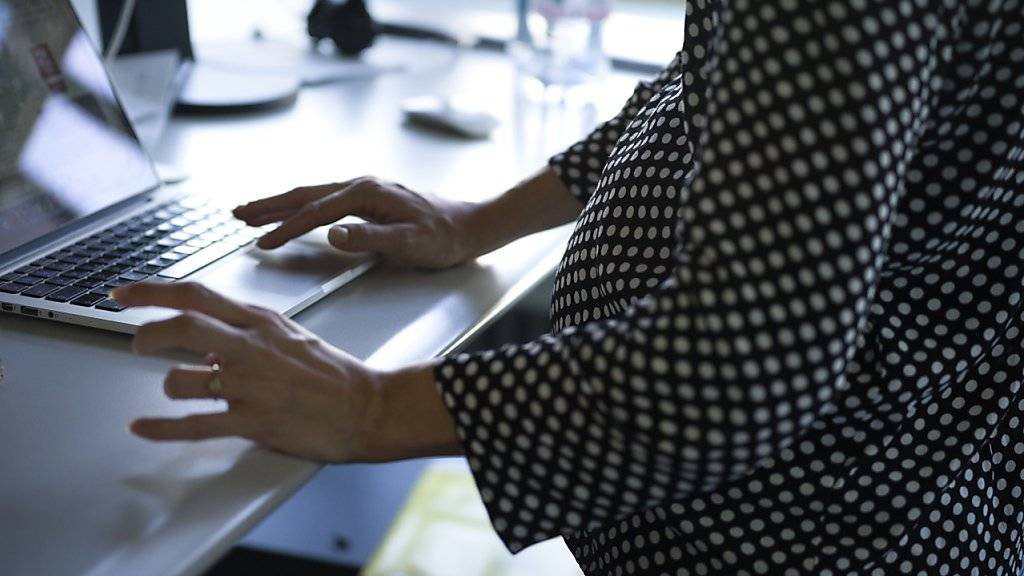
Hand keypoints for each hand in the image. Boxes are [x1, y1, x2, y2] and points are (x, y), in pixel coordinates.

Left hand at [116, 282, 461, 462]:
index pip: (197, 295)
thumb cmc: (334, 374)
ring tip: (174, 391)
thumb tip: (208, 342)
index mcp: (261, 322)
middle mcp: (252, 348)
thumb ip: (248, 333)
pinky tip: (142, 427)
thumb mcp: (291, 336)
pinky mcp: (254, 422)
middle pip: (182, 327)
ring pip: (181, 380)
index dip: (151, 292)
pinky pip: (194, 425)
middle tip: (135, 342)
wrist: (369, 407)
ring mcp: (251, 386)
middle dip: (147, 334)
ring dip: (169, 386)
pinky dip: (160, 428)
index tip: (123, 294)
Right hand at [234, 177, 479, 268]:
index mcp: (366, 194)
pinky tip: (292, 212)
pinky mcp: (368, 198)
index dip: (286, 229)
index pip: (315, 213)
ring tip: (251, 213)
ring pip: (311, 195)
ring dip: (279, 204)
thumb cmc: (443, 236)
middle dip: (268, 206)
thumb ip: (370, 239)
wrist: (470, 225)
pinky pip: (323, 200)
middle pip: (304, 195)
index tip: (263, 244)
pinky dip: (300, 206)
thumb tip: (333, 235)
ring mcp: (364, 190)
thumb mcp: (409, 243)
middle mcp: (361, 185)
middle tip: (236, 215)